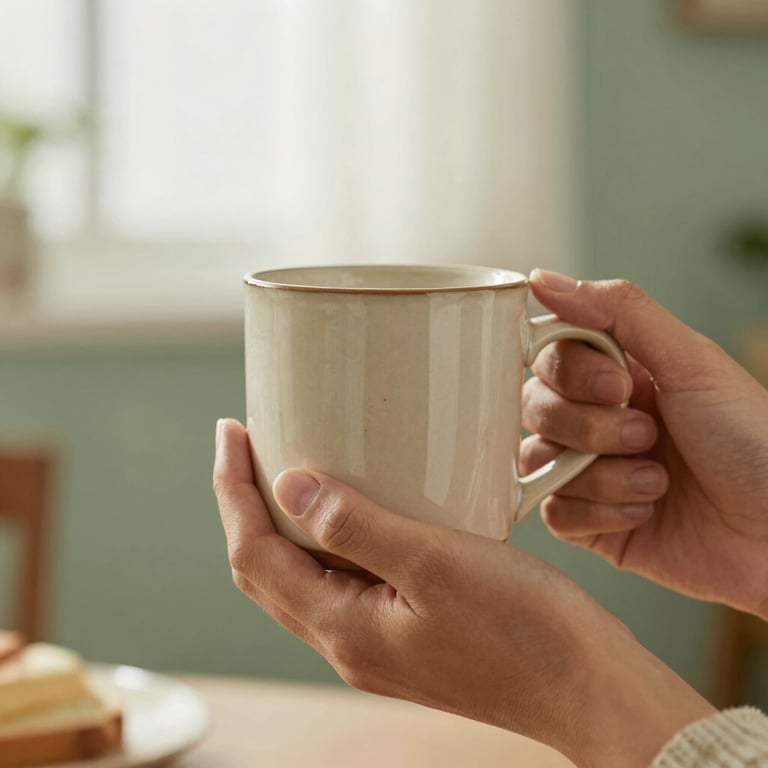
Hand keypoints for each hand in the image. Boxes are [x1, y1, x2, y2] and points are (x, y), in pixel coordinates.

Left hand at [213, 419, 713, 767]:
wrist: (584, 687)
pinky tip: (353, 512)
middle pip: (266, 569)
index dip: (232, 492)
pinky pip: (341, 583)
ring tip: (286, 469)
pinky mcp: (405, 635)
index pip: (253, 554)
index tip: (232, 432)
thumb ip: (357, 527)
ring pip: (300, 577)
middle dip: (245, 505)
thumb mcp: (436, 563)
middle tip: (248, 445)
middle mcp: (348, 644)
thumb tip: (290, 487)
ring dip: (282, 524)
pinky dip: (327, 541)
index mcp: (343, 628)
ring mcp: (376, 644)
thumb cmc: (523, 627)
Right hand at [523, 270, 767, 617]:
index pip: (550, 355)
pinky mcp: (592, 523)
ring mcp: (591, 472)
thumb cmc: (753, 442)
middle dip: (590, 427)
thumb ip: (618, 310)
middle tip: (647, 436)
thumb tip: (542, 279)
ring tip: (657, 482)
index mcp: (619, 373)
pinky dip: (600, 514)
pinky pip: (554, 513)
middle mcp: (598, 418)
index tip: (621, 386)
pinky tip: (646, 512)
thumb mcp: (691, 361)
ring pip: (538, 460)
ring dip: (601, 475)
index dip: (572, 373)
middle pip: (535, 406)